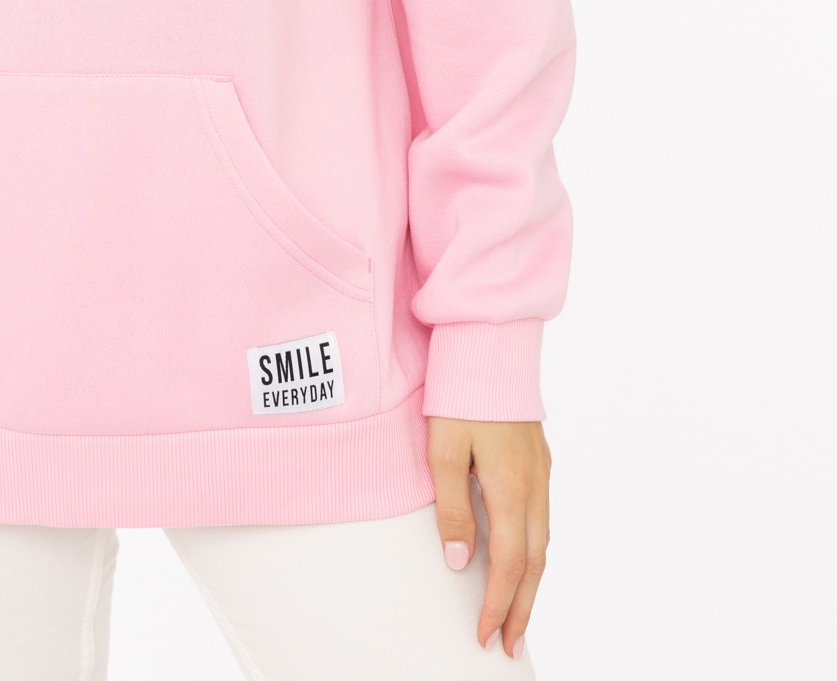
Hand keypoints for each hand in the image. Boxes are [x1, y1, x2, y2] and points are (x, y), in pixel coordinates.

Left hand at [427, 417, 549, 658]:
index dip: (497, 604)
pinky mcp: (539, 460)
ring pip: (544, 543)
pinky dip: (535, 552)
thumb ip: (453, 508)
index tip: (483, 635)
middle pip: (535, 564)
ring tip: (517, 614)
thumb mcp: (444, 450)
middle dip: (522, 608)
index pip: (509, 564)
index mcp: (511, 487)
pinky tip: (523, 560)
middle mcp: (535, 485)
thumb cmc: (462, 393)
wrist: (490, 343)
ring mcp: (542, 472)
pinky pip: (543, 520)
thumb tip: (461, 563)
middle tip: (508, 644)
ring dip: (531, 583)